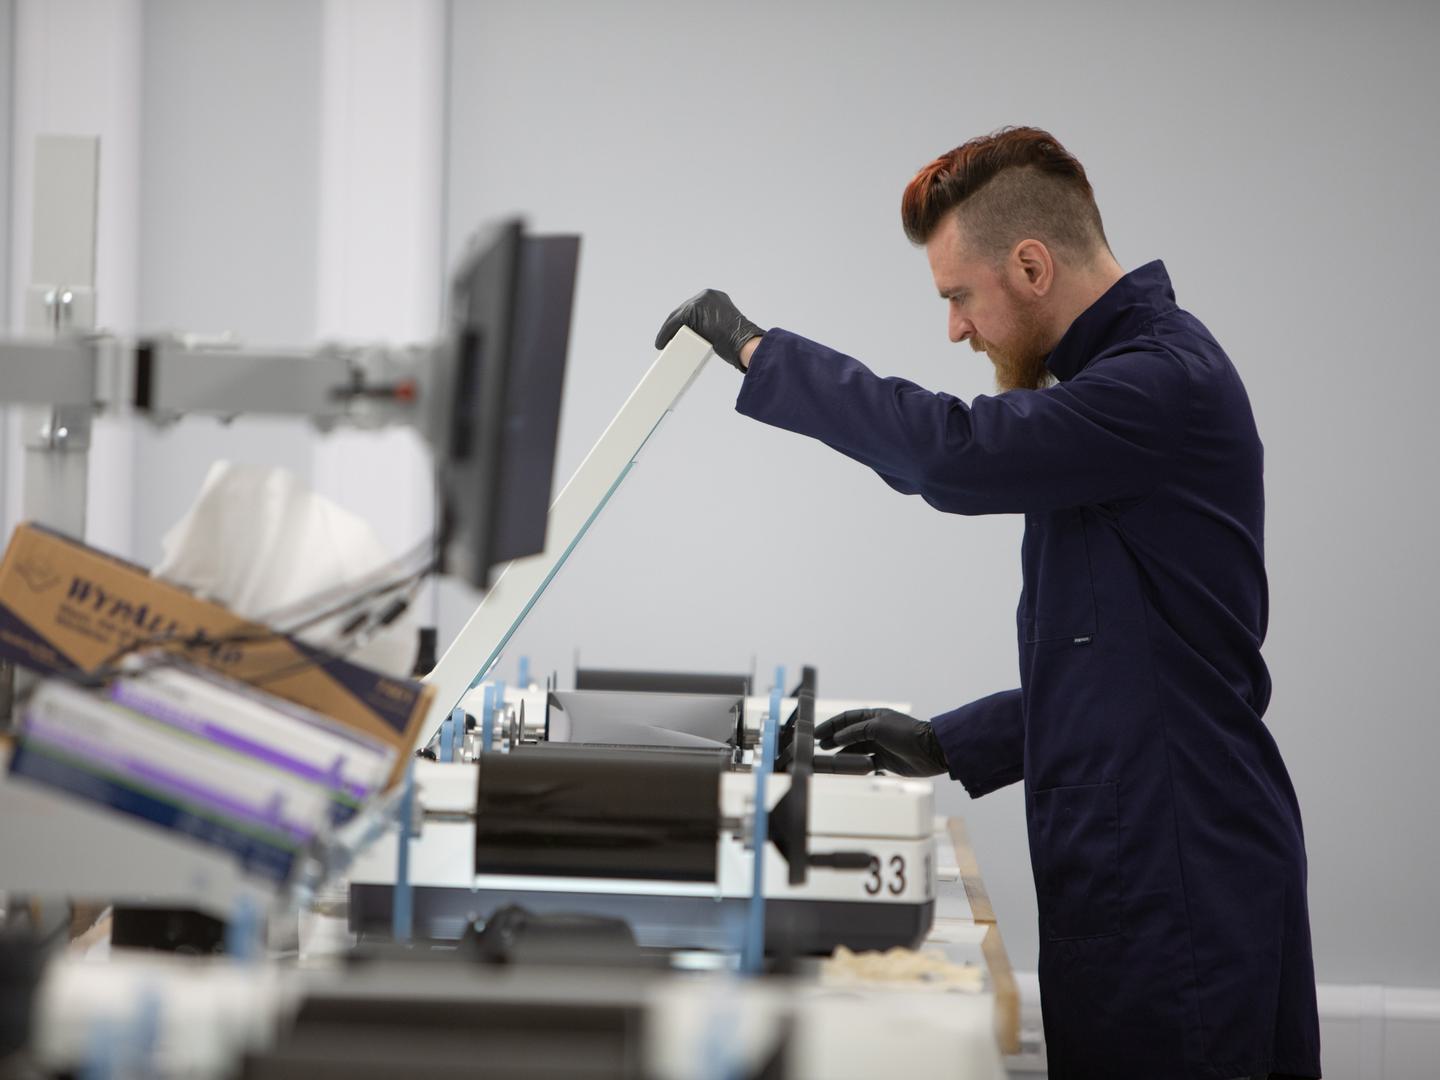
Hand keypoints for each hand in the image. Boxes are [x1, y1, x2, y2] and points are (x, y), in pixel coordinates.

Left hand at [655, 289, 762, 371]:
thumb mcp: (727, 327)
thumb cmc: (739, 342)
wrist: (744, 343)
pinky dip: (665, 335)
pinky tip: (661, 343)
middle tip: (669, 339)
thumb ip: (714, 325)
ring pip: (676, 317)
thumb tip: (703, 337)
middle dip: (674, 326)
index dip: (683, 321)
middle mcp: (707, 296)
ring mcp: (698, 302)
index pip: (694, 308)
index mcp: (716, 297)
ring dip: (669, 331)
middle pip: (683, 310)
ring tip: (665, 343)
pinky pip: (673, 324)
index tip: (678, 331)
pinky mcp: (691, 312)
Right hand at [814, 708, 948, 777]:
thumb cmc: (905, 734)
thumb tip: (837, 738)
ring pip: (856, 749)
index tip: (816, 733)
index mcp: (874, 716)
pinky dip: (856, 765)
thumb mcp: (877, 728)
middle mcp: (876, 729)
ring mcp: (881, 745)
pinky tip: (847, 768)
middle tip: (818, 746)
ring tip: (828, 759)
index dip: (831, 725)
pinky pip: (866, 762)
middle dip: (833, 739)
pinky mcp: (886, 760)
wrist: (930, 751)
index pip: (847, 718)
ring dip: (842, 753)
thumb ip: (855, 732)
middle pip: (849, 734)